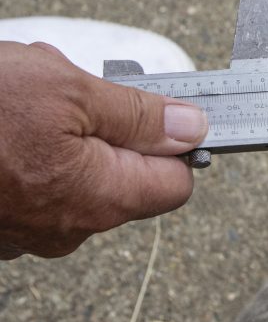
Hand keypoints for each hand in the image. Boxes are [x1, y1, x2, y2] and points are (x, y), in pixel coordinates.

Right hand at [0, 42, 207, 258]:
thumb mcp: (68, 91)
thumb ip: (139, 115)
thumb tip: (194, 128)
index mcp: (98, 200)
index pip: (175, 183)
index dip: (175, 141)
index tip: (163, 110)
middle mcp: (67, 228)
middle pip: (123, 175)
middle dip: (108, 126)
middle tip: (70, 90)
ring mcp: (27, 231)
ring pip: (76, 171)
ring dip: (64, 130)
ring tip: (23, 99)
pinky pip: (36, 179)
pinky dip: (30, 147)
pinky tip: (2, 119)